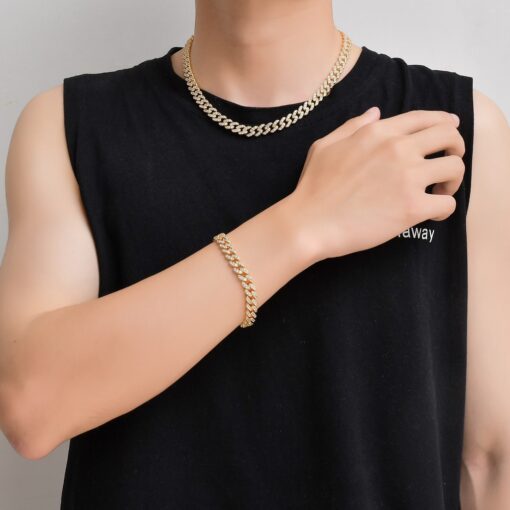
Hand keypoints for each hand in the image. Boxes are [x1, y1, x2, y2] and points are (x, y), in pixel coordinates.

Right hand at [288, 106, 465, 260]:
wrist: (309, 223)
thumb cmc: (313, 188)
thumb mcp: (325, 146)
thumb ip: (353, 126)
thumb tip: (375, 113)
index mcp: (378, 133)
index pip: (425, 118)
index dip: (444, 122)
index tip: (450, 132)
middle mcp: (398, 149)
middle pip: (449, 136)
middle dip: (455, 147)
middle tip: (446, 164)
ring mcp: (407, 178)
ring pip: (456, 168)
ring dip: (453, 179)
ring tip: (439, 191)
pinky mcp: (412, 208)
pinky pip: (448, 203)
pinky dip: (445, 209)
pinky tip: (434, 214)